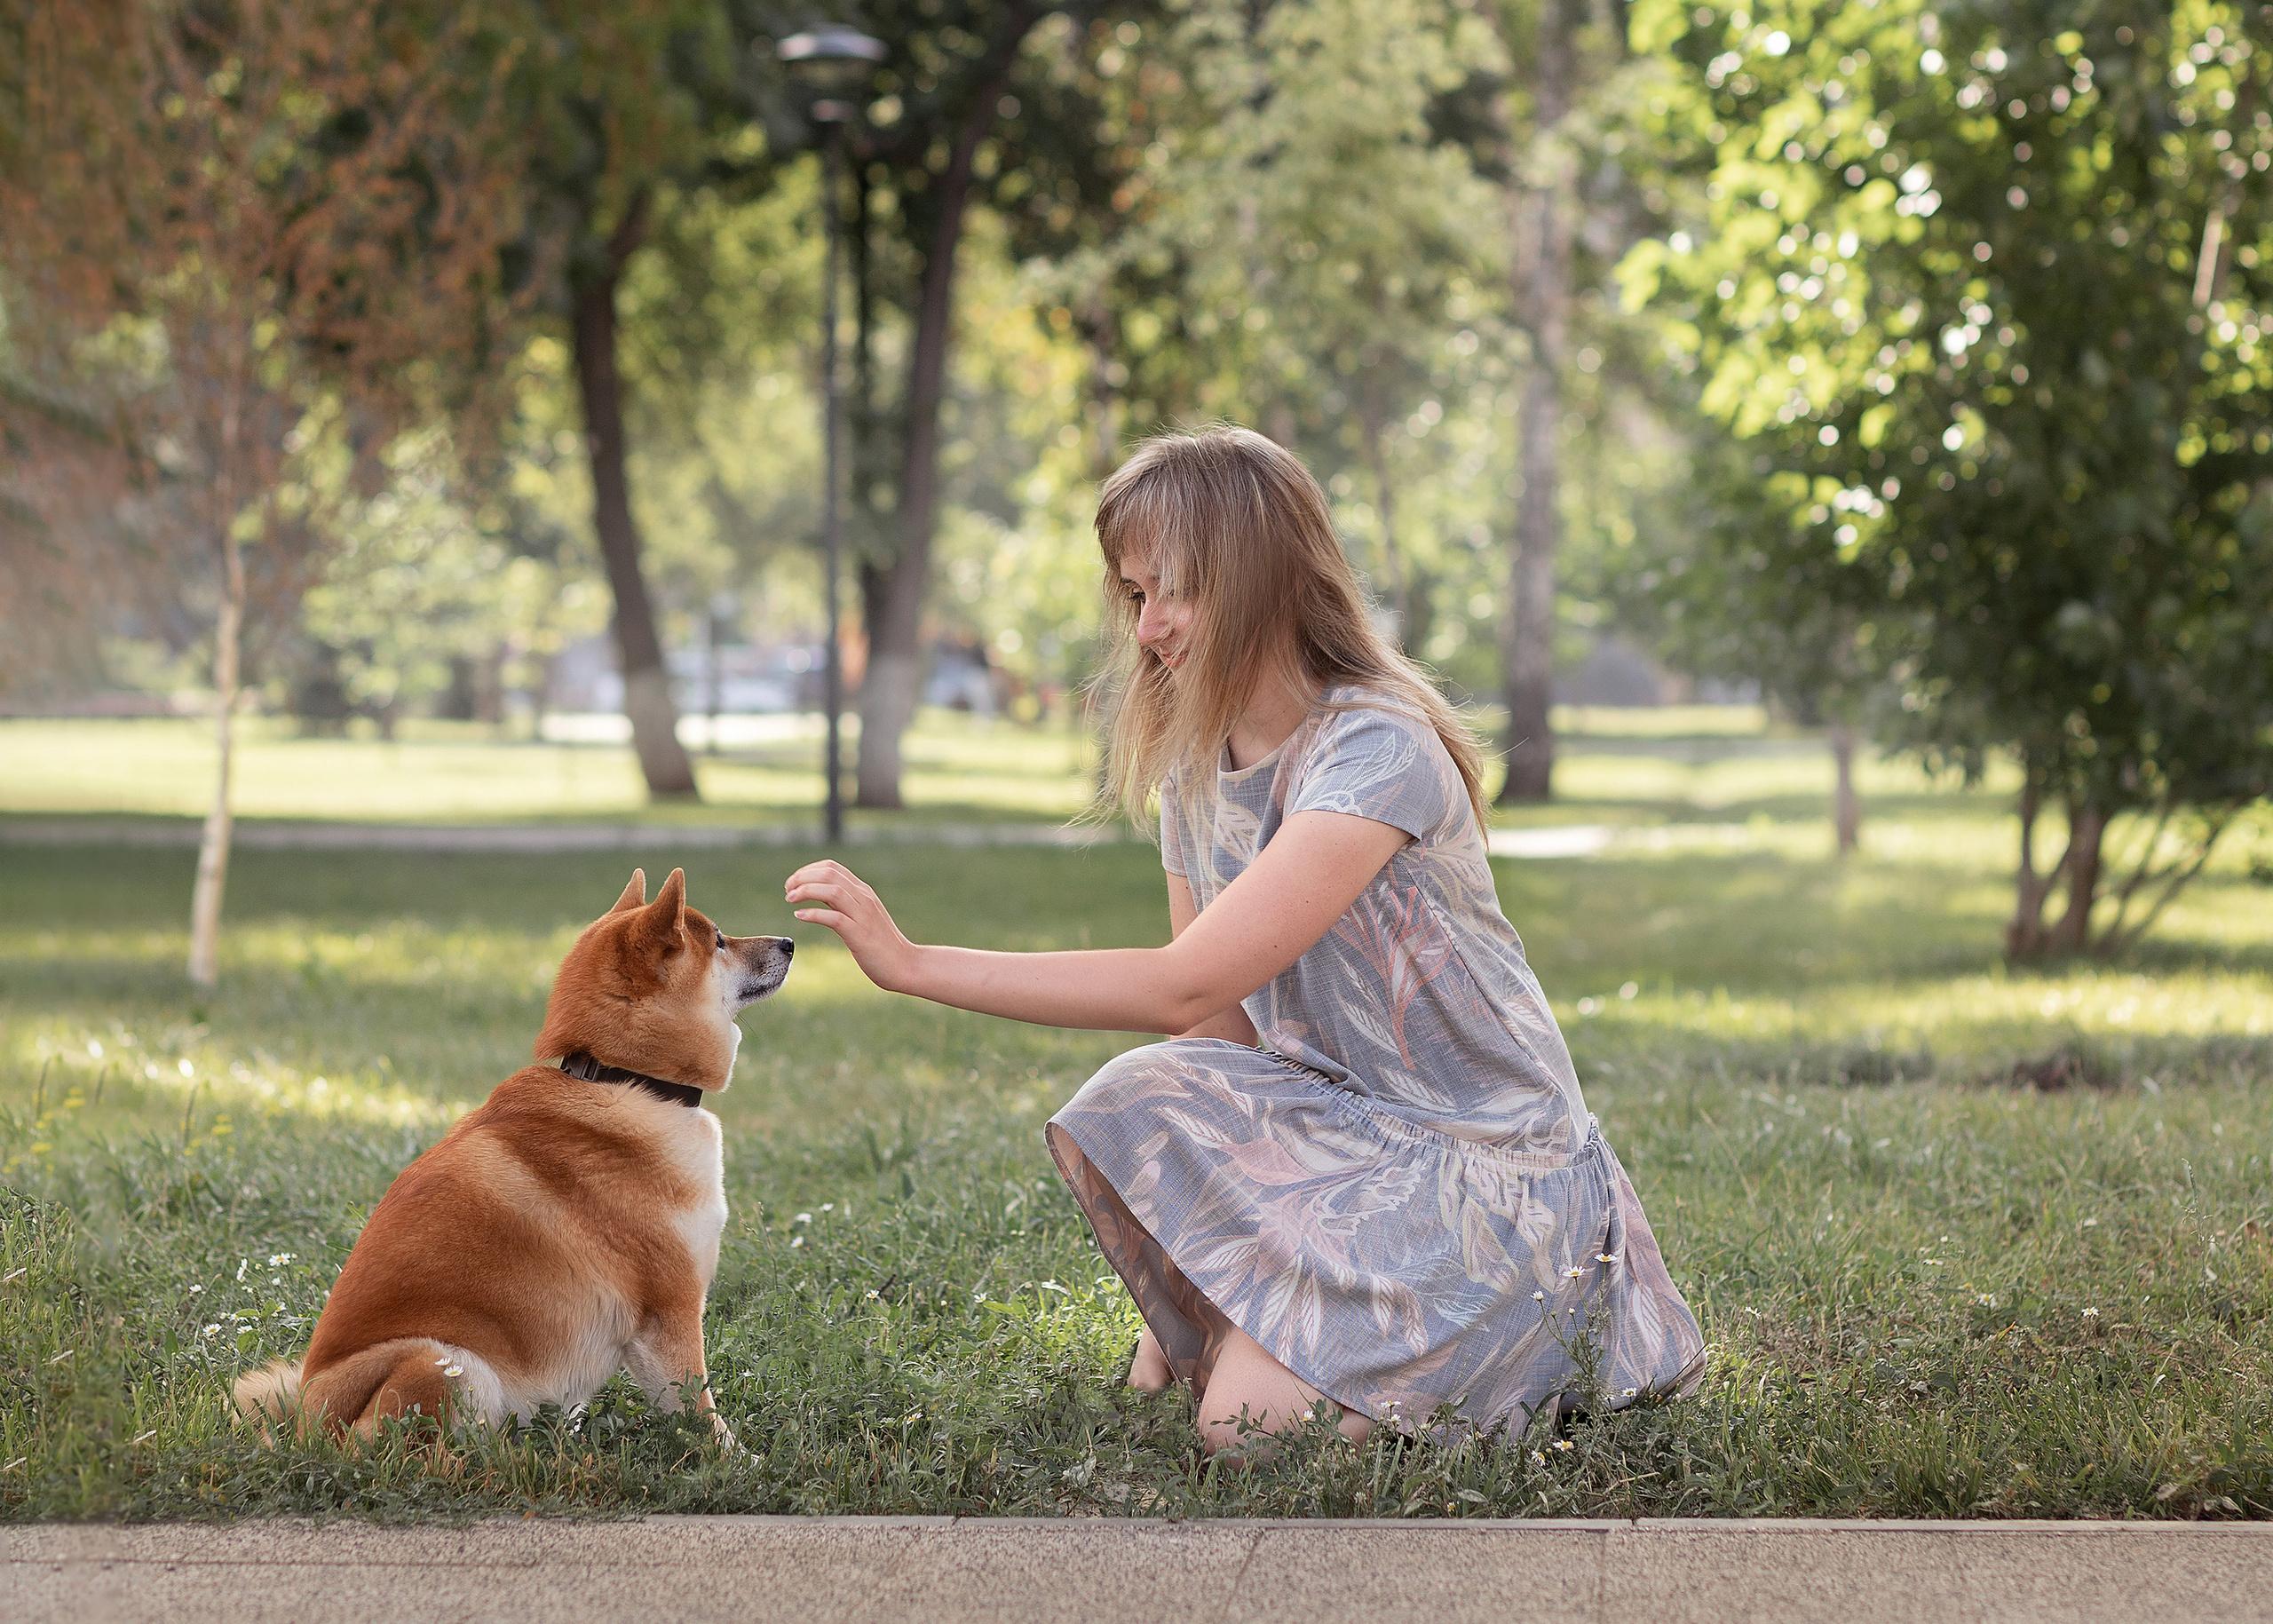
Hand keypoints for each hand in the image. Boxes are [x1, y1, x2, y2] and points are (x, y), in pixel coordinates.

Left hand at [784, 860, 918, 991]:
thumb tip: (817, 893)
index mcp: (863, 892)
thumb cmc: (881, 944)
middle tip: (787, 890)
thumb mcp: (861, 916)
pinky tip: (800, 916)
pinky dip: (814, 913)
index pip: (832, 868)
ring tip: (790, 899)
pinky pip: (834, 917)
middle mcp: (864, 898)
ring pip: (832, 890)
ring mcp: (863, 915)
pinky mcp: (860, 934)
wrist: (905, 965)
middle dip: (802, 877)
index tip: (793, 883)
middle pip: (829, 874)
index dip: (808, 870)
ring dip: (805, 891)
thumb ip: (842, 903)